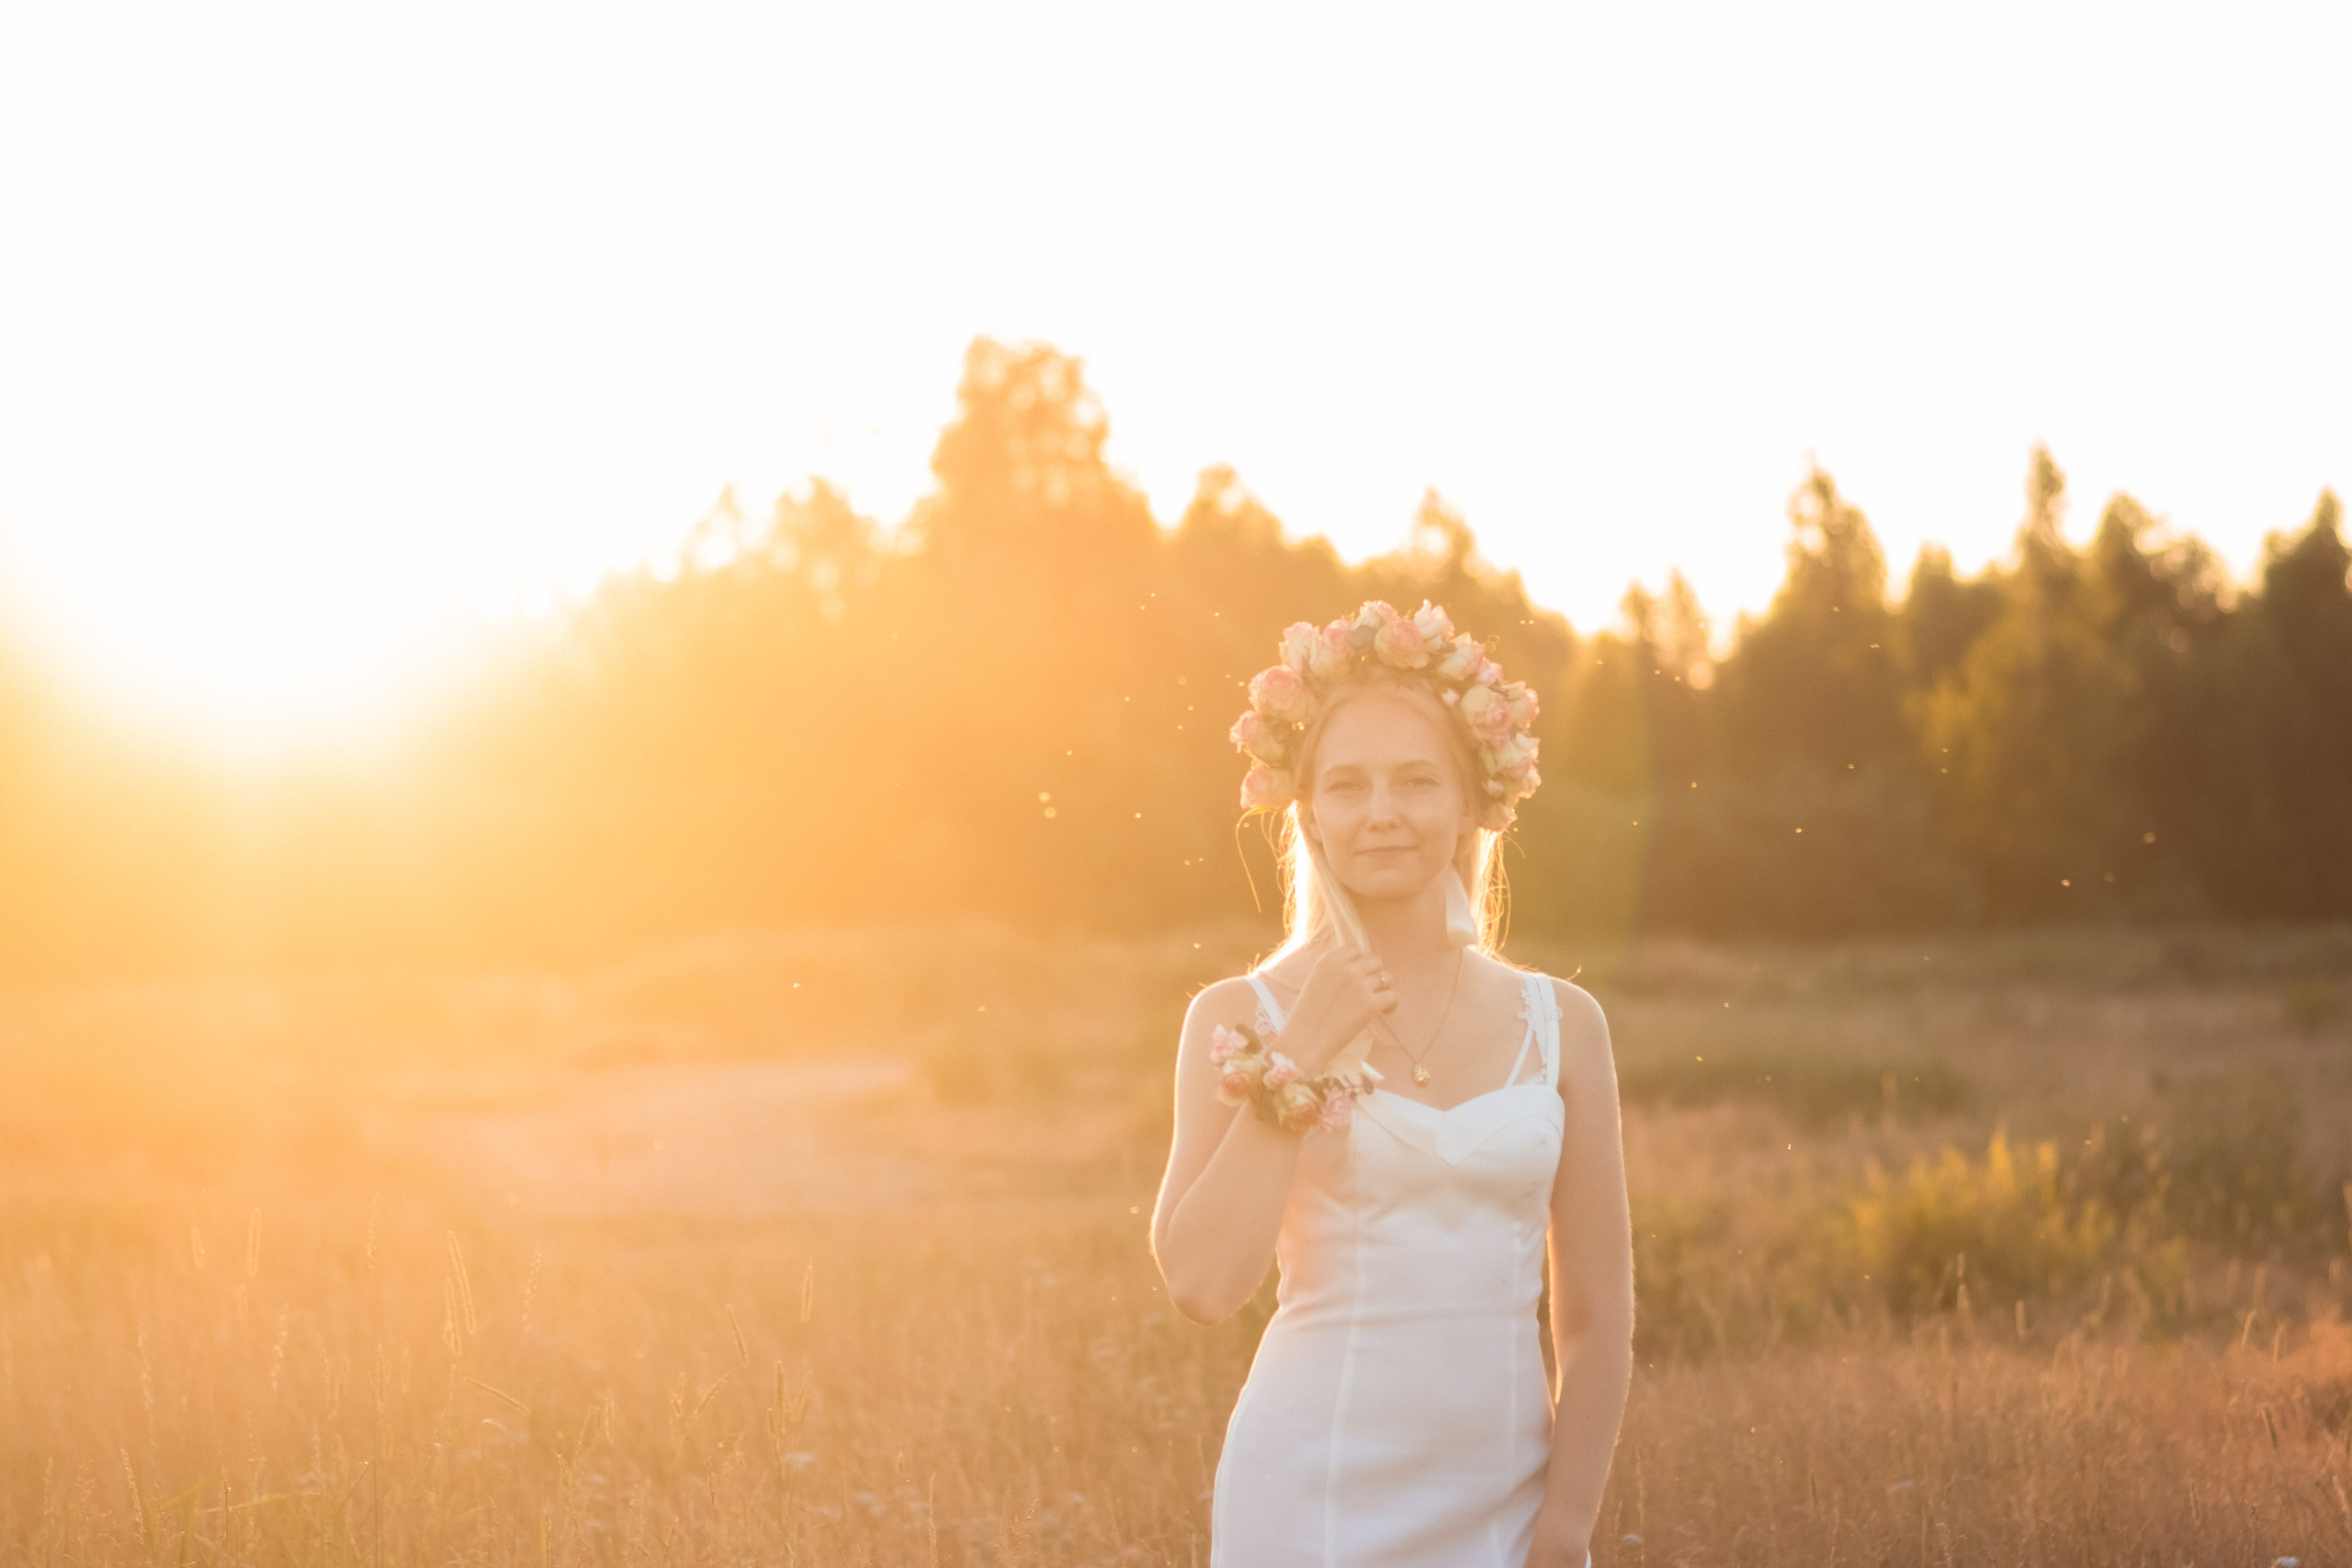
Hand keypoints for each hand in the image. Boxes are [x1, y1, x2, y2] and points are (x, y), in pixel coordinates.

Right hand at [1278, 945, 1396, 1075]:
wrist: (1304, 1042)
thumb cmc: (1304, 1018)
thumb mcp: (1313, 983)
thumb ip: (1333, 973)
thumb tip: (1355, 971)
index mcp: (1328, 961)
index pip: (1355, 950)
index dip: (1361, 962)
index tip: (1360, 974)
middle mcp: (1346, 969)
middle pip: (1375, 960)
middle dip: (1375, 973)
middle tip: (1371, 989)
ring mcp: (1359, 985)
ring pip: (1386, 978)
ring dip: (1384, 989)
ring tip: (1379, 1002)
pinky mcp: (1370, 1004)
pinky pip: (1393, 996)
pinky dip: (1392, 1004)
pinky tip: (1385, 1011)